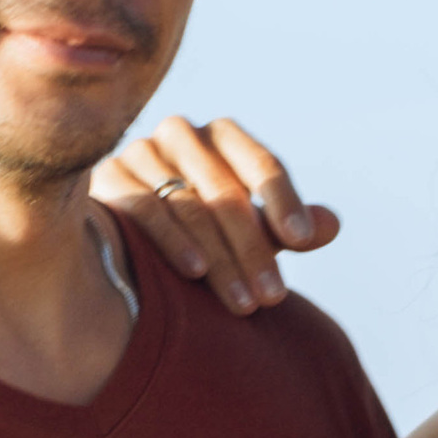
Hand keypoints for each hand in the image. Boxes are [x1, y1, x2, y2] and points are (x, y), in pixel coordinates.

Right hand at [90, 113, 338, 312]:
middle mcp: (180, 134)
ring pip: (188, 205)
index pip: (261, 164)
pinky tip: (196, 273)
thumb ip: (287, 227)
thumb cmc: (203, 232)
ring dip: (220, 258)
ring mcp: (140, 152)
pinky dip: (172, 241)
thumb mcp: (249, 230)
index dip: (283, 201)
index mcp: (221, 137)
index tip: (302, 240)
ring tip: (244, 303)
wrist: (123, 239)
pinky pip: (144, 208)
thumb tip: (331, 226)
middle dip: (253, 248)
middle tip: (273, 296)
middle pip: (226, 191)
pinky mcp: (107, 178)